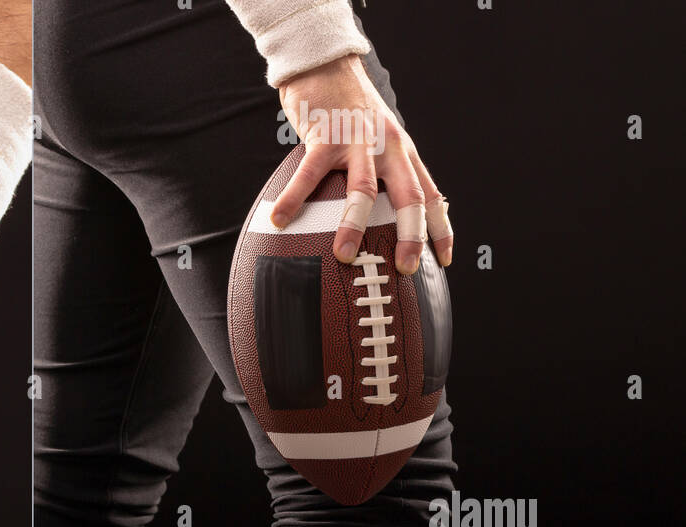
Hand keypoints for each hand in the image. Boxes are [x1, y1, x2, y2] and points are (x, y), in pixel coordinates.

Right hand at [272, 54, 452, 273]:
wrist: (328, 65)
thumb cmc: (350, 109)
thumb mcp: (377, 139)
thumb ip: (382, 172)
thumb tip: (378, 216)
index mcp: (402, 153)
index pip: (430, 194)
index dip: (440, 229)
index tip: (443, 260)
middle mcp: (387, 148)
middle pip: (408, 196)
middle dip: (410, 234)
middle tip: (404, 265)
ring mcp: (358, 142)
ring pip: (363, 189)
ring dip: (354, 224)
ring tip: (344, 254)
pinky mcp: (326, 136)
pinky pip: (309, 173)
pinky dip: (294, 199)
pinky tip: (279, 219)